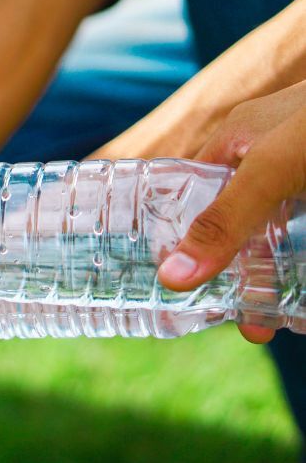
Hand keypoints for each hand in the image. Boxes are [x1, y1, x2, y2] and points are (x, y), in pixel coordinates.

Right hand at [157, 79, 305, 343]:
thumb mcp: (271, 170)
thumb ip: (224, 221)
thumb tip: (170, 278)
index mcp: (238, 140)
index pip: (193, 191)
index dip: (181, 234)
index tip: (178, 284)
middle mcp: (272, 159)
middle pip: (241, 223)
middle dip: (237, 272)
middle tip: (238, 320)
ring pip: (284, 236)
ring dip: (274, 279)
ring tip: (268, 323)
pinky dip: (304, 270)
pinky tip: (302, 303)